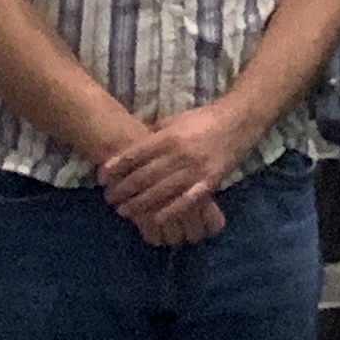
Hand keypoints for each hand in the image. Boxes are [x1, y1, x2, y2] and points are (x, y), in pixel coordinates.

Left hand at [97, 103, 250, 239]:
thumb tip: (130, 145)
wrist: (238, 122)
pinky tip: (156, 219)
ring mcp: (196, 170)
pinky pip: (187, 201)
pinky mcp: (210, 182)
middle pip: (145, 176)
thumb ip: (154, 133)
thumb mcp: (174, 120)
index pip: (136, 154)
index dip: (116, 167)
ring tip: (124, 211)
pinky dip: (170, 212)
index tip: (102, 178)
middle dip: (124, 189)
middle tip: (109, 198)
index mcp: (169, 136)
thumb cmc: (202, 120)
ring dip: (140, 204)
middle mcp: (180, 154)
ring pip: (162, 191)